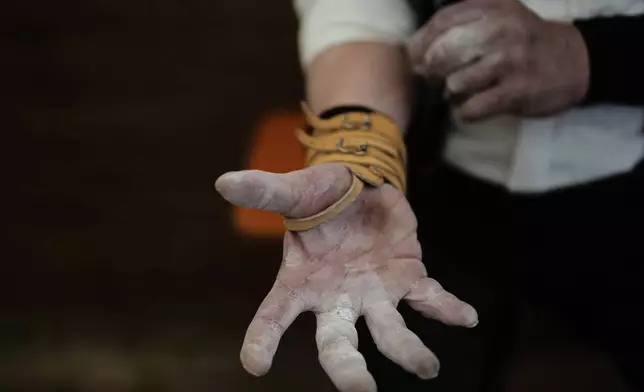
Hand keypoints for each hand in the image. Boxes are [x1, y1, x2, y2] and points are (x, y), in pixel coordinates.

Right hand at [215, 163, 477, 391]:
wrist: (359, 184)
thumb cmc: (320, 195)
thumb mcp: (294, 191)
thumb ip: (266, 192)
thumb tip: (223, 181)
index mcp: (301, 283)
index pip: (275, 317)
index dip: (263, 340)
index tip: (255, 365)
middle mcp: (337, 299)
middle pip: (338, 342)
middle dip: (347, 368)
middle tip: (360, 390)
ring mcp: (374, 294)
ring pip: (389, 330)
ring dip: (407, 350)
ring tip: (426, 366)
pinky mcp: (407, 278)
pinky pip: (430, 298)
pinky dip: (447, 308)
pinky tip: (467, 318)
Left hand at [408, 0, 589, 119]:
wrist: (575, 60)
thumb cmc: (525, 40)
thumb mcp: (499, 15)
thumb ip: (462, 23)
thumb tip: (415, 49)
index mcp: (491, 7)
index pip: (441, 23)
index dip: (420, 44)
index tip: (415, 59)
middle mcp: (499, 29)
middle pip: (442, 54)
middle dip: (432, 71)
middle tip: (436, 79)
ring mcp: (509, 61)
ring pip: (455, 83)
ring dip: (451, 93)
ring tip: (461, 92)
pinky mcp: (516, 91)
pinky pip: (472, 108)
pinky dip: (465, 111)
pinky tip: (472, 106)